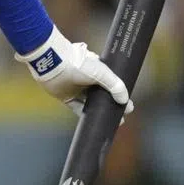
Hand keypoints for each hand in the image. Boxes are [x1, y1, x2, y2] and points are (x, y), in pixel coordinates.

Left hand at [16, 26, 133, 117]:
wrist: (54, 63)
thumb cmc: (78, 63)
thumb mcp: (101, 72)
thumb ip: (114, 85)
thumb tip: (124, 99)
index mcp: (96, 69)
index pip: (112, 84)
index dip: (120, 94)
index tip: (129, 105)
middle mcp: (87, 79)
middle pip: (103, 95)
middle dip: (113, 105)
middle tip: (123, 115)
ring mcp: (77, 88)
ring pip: (92, 103)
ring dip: (101, 111)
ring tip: (113, 121)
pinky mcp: (67, 97)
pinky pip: (78, 108)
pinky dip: (87, 115)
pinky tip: (96, 121)